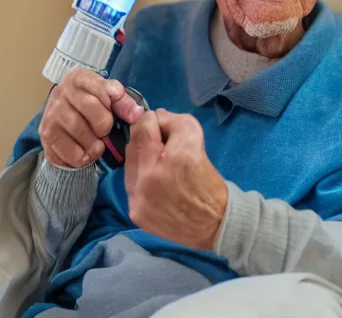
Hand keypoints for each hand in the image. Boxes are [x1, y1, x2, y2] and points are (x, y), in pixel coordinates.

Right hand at [39, 67, 144, 167]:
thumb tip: (137, 113)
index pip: (100, 86)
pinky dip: (85, 157)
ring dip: (96, 143)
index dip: (117, 101)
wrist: (63, 127)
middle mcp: (62, 92)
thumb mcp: (108, 99)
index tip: (130, 114)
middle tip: (106, 131)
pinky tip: (86, 152)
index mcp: (79, 78)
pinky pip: (73, 152)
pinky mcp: (47, 136)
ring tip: (98, 144)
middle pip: (91, 107)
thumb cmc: (92, 110)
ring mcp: (52, 114)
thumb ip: (123, 102)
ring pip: (81, 131)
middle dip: (105, 124)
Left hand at [125, 109, 227, 250]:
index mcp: (174, 158)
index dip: (153, 120)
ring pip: (128, 162)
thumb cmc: (206, 179)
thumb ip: (175, 121)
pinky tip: (154, 181)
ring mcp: (140, 199)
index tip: (163, 126)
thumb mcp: (198, 139)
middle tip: (162, 143)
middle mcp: (152, 179)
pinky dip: (140, 176)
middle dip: (146, 137)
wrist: (213, 223)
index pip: (144, 125)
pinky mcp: (135, 213)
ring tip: (158, 163)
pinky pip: (130, 183)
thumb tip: (155, 118)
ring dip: (140, 156)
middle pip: (133, 142)